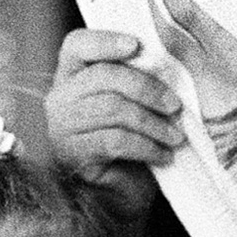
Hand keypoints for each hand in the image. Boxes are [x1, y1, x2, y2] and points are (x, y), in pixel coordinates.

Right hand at [43, 29, 184, 213]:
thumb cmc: (131, 144)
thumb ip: (137, 79)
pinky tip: (164, 154)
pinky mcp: (72, 155)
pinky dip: (146, 146)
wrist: (122, 195)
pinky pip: (114, 141)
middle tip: (176, 106)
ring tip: (176, 135)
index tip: (137, 46)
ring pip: (111, 109)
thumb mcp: (135, 104)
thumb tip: (166, 62)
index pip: (77, 45)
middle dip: (146, 88)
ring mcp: (61, 127)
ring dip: (152, 122)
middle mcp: (60, 98)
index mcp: (72, 75)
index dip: (105, 41)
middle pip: (102, 77)